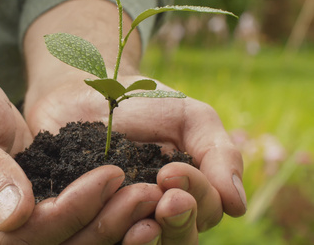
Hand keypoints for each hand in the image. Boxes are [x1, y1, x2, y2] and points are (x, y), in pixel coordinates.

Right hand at [0, 71, 165, 243]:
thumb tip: (16, 214)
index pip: (15, 236)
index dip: (65, 214)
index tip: (108, 177)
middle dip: (98, 225)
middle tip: (144, 194)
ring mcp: (3, 229)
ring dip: (107, 227)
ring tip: (148, 198)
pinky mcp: (27, 217)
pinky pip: (65, 227)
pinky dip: (99, 218)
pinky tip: (133, 202)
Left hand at [24, 74, 246, 243]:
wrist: (92, 91)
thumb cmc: (146, 103)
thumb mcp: (191, 119)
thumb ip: (219, 155)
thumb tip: (238, 206)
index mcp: (185, 196)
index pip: (204, 215)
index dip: (196, 198)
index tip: (171, 172)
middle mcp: (154, 214)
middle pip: (178, 240)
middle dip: (178, 223)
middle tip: (166, 198)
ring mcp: (118, 219)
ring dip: (145, 237)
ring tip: (139, 215)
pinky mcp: (83, 219)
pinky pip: (95, 239)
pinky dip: (103, 234)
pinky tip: (101, 219)